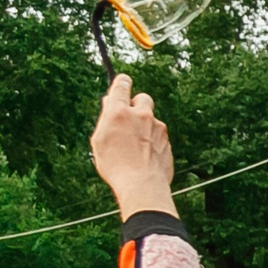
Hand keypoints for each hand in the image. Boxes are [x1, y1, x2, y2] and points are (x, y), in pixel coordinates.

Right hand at [89, 75, 176, 218]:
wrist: (142, 185)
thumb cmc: (115, 165)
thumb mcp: (100, 140)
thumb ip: (106, 118)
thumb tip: (110, 102)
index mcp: (120, 112)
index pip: (122, 84)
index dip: (122, 83)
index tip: (122, 84)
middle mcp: (142, 115)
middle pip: (143, 98)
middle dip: (136, 105)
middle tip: (128, 119)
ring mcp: (158, 129)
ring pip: (152, 121)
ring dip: (145, 128)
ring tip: (133, 149)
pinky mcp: (167, 143)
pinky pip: (159, 138)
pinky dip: (152, 144)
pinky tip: (143, 159)